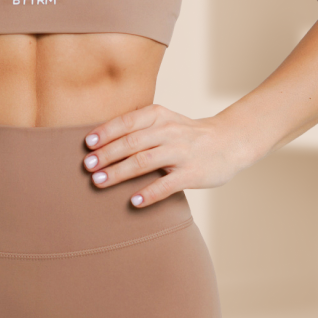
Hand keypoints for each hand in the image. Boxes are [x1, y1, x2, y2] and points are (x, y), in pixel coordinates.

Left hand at [80, 104, 257, 208]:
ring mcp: (181, 153)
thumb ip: (139, 127)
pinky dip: (148, 194)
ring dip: (118, 173)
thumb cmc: (188, 134)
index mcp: (159, 116)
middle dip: (106, 155)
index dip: (105, 133)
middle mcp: (169, 131)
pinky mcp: (192, 174)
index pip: (127, 122)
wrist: (230, 141)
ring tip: (98, 182)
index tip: (87, 145)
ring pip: (143, 162)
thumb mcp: (166, 120)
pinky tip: (133, 202)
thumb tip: (100, 142)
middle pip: (131, 143)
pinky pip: (166, 185)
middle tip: (87, 167)